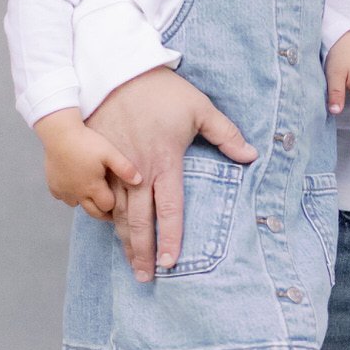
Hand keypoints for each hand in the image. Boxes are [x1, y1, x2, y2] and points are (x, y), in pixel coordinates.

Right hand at [34, 109, 141, 219]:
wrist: (59, 134)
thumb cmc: (86, 142)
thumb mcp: (110, 153)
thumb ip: (125, 168)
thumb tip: (139, 181)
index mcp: (92, 187)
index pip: (107, 206)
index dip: (115, 205)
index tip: (121, 202)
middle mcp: (77, 193)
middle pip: (92, 212)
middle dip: (103, 212)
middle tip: (110, 208)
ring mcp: (63, 190)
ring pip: (76, 205)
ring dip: (85, 202)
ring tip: (92, 193)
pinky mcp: (52, 184)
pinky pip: (61, 196)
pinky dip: (69, 194)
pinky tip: (74, 184)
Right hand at [85, 66, 256, 281]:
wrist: (116, 71)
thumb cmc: (163, 91)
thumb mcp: (200, 108)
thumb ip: (226, 134)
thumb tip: (251, 156)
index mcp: (165, 162)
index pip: (168, 210)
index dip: (169, 238)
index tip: (170, 263)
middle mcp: (137, 171)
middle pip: (139, 221)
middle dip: (142, 252)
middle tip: (145, 278)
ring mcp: (114, 167)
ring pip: (118, 214)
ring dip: (124, 241)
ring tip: (131, 264)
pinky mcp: (98, 161)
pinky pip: (100, 197)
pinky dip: (105, 218)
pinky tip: (112, 234)